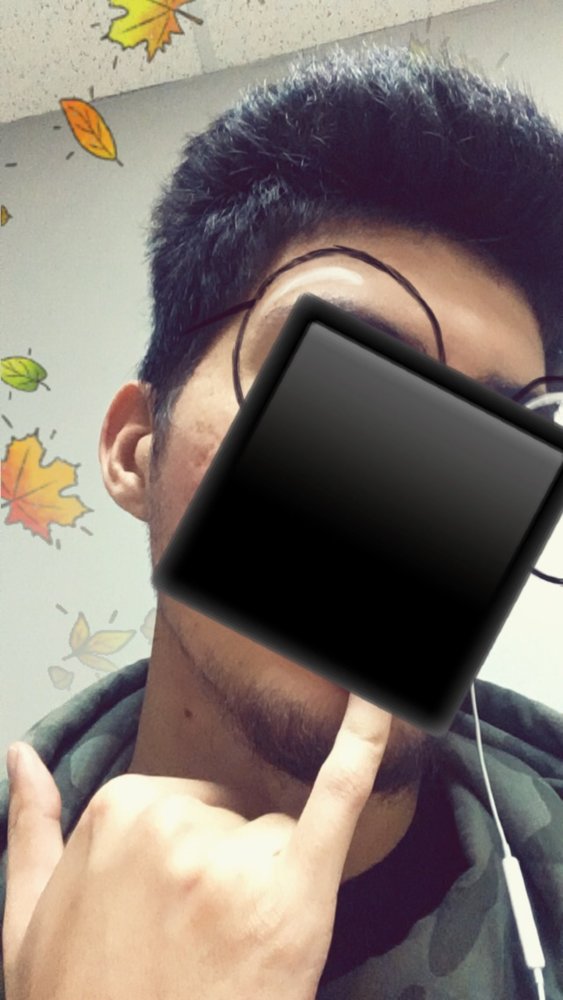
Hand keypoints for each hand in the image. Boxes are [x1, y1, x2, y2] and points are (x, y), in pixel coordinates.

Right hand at [3, 692, 391, 999]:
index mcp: (115, 811)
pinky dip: (364, 741)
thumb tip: (23, 755)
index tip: (165, 916)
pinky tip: (375, 704)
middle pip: (232, 818)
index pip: (182, 806)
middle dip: (224, 872)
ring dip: (265, 891)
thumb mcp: (24, 924)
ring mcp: (231, 859)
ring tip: (227, 957)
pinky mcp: (294, 896)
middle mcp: (172, 824)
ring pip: (277, 842)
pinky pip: (339, 796)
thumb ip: (30, 828)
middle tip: (195, 947)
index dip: (183, 868)